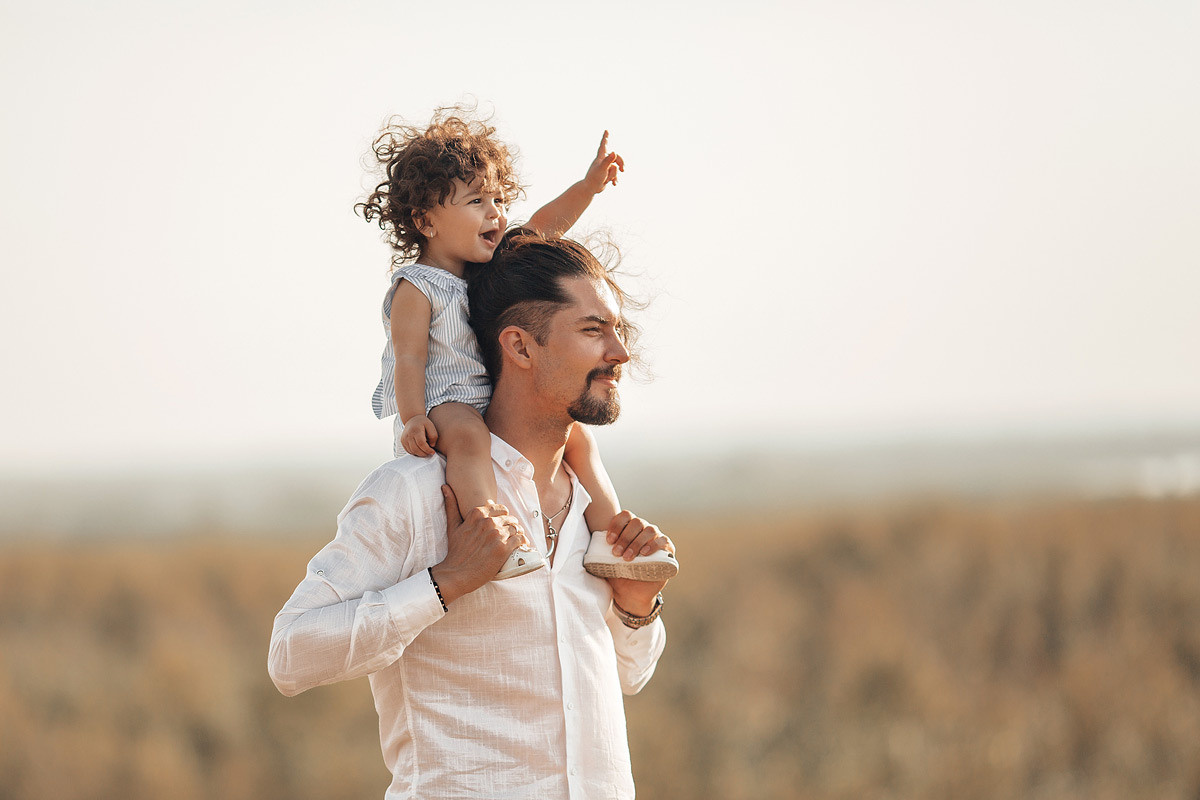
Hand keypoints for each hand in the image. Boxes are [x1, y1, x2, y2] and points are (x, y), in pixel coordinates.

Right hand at [400, 414, 437, 456]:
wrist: (412, 419)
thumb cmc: (423, 423)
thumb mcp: (431, 426)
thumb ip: (433, 436)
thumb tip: (431, 445)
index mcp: (416, 430)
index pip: (421, 443)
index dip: (427, 449)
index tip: (432, 452)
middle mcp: (408, 435)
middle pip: (416, 449)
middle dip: (424, 453)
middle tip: (429, 453)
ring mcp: (404, 439)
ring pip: (412, 451)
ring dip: (420, 454)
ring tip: (425, 451)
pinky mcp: (403, 442)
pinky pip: (409, 451)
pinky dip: (415, 453)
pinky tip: (420, 450)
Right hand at [429, 485, 527, 604]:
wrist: (456, 574)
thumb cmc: (455, 551)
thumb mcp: (453, 526)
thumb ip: (451, 505)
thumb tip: (445, 487)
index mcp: (477, 513)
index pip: (500, 508)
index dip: (503, 516)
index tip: (503, 524)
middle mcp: (488, 522)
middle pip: (510, 518)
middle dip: (511, 525)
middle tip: (511, 534)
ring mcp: (497, 534)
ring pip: (516, 528)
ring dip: (518, 534)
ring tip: (518, 540)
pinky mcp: (504, 548)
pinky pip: (520, 540)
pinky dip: (523, 543)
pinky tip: (522, 546)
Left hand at [581, 130, 624, 194]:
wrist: (589, 189)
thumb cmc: (594, 178)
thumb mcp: (602, 169)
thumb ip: (608, 160)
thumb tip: (614, 152)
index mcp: (601, 157)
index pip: (604, 145)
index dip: (605, 138)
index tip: (606, 130)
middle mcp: (603, 161)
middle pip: (616, 157)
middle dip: (621, 163)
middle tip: (624, 170)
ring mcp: (605, 168)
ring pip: (616, 168)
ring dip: (615, 175)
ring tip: (611, 181)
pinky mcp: (606, 175)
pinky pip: (615, 175)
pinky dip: (615, 179)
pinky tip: (614, 184)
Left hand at [604, 511, 674, 613]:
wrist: (632, 594)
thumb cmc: (618, 574)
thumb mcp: (607, 562)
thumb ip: (598, 553)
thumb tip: (582, 551)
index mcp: (629, 529)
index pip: (625, 516)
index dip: (616, 524)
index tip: (608, 540)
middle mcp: (643, 530)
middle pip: (636, 522)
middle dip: (625, 537)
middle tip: (616, 553)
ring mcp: (656, 538)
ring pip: (649, 530)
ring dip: (636, 542)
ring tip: (627, 558)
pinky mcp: (667, 550)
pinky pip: (663, 540)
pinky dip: (653, 545)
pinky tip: (644, 554)